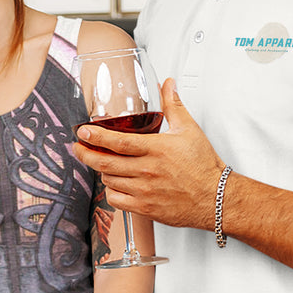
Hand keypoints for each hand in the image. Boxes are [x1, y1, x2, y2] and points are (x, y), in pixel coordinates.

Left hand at [74, 78, 224, 229]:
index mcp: (156, 149)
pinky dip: (111, 192)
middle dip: (85, 154)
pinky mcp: (145, 208)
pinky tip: (116, 184)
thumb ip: (173, 105)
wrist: (215, 198)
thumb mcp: (189, 129)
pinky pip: (116, 201)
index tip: (82, 133)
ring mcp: (145, 191)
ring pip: (109, 181)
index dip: (95, 137)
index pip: (117, 142)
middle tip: (77, 148)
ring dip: (102, 172)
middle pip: (105, 163)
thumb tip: (167, 84)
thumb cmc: (203, 166)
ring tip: (103, 164)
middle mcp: (147, 171)